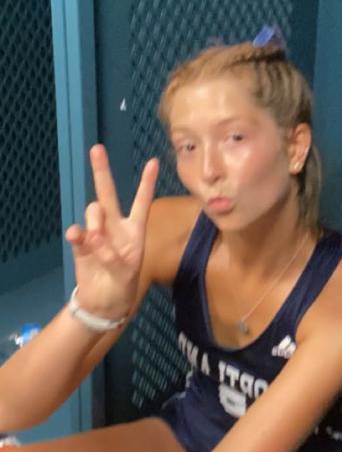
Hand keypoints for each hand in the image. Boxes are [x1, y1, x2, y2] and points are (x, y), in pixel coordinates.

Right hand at [64, 146, 157, 319]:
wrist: (102, 302)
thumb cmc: (122, 285)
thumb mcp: (125, 273)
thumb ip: (111, 254)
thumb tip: (93, 237)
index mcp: (134, 230)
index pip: (141, 202)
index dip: (146, 183)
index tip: (153, 161)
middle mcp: (115, 226)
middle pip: (107, 193)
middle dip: (102, 171)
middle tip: (96, 148)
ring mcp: (96, 232)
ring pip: (93, 211)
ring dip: (95, 221)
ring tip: (97, 241)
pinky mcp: (80, 243)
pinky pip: (77, 230)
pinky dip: (78, 233)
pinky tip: (79, 239)